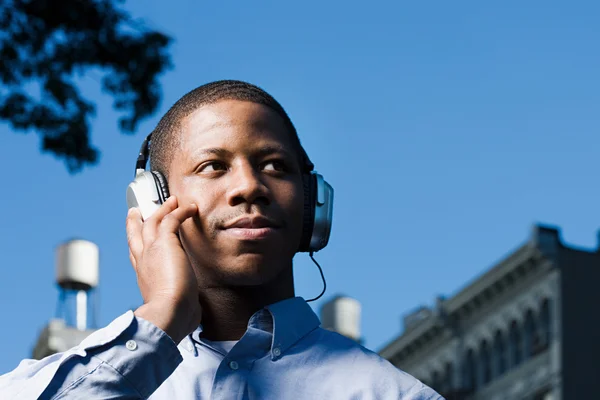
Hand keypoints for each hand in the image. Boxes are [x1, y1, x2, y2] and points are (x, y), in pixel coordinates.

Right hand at [126, 195, 200, 342]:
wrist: (168, 312)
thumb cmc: (174, 317)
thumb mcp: (176, 308)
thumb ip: (184, 306)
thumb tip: (196, 314)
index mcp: (144, 277)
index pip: (137, 257)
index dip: (137, 245)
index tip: (138, 240)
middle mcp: (143, 261)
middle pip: (135, 234)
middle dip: (136, 222)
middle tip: (136, 210)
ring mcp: (151, 249)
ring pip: (152, 221)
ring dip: (162, 209)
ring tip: (171, 201)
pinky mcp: (165, 242)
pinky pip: (172, 218)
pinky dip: (180, 210)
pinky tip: (190, 207)